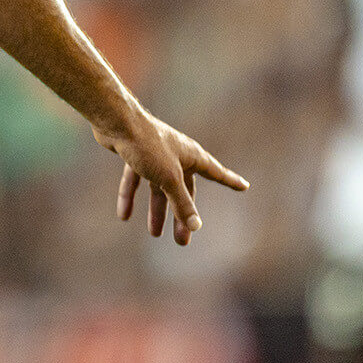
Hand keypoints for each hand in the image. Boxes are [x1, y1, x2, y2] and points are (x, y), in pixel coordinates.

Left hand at [94, 111, 248, 244]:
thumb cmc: (149, 146)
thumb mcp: (169, 179)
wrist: (117, 121)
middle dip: (181, 215)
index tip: (245, 186)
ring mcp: (155, 155)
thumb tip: (196, 227)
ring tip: (154, 234)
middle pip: (183, 190)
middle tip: (182, 241)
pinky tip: (124, 215)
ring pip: (158, 188)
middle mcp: (176, 155)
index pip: (216, 173)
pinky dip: (131, 196)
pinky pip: (135, 180)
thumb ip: (182, 203)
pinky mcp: (135, 155)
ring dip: (157, 210)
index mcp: (192, 156)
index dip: (230, 181)